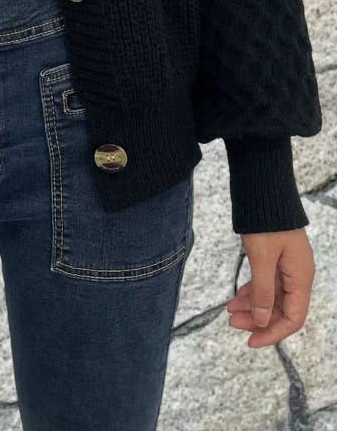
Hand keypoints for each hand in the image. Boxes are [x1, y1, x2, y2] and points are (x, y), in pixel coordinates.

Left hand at [226, 228, 315, 346]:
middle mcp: (298, 276)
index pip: (293, 318)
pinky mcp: (276, 259)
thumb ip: (263, 292)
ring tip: (229, 310)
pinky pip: (266, 284)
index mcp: (301, 278)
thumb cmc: (267, 222)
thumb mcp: (262, 259)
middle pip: (281, 310)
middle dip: (257, 319)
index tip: (250, 341)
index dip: (272, 333)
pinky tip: (237, 297)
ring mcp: (287, 267)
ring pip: (271, 297)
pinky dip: (252, 292)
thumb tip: (262, 321)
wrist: (264, 191)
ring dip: (252, 306)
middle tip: (231, 321)